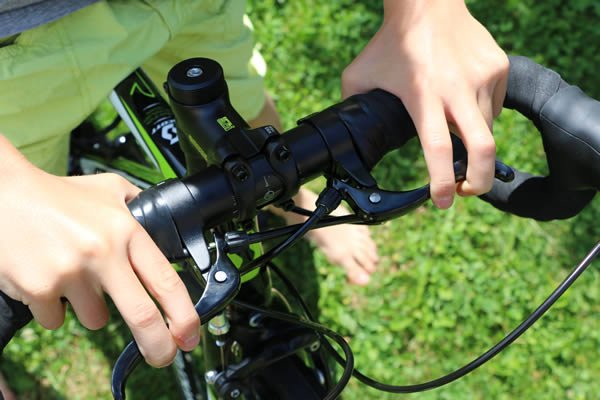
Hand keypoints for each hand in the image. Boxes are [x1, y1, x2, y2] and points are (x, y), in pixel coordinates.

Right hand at [0, 135, 199, 366]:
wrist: (4, 194)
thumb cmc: (56, 194)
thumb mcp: (109, 190)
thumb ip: (137, 205)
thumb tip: (161, 221)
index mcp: (126, 230)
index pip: (166, 281)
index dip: (184, 315)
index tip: (190, 335)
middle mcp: (104, 252)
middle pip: (142, 316)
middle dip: (158, 345)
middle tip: (162, 356)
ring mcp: (71, 272)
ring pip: (94, 319)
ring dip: (88, 308)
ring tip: (72, 275)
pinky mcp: (39, 287)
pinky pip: (55, 320)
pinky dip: (52, 308)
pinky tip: (46, 277)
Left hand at [342, 0, 508, 208]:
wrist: (427, 3)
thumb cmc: (391, 41)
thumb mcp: (360, 75)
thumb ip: (352, 106)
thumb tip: (345, 135)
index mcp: (422, 95)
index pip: (438, 149)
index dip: (442, 182)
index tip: (442, 201)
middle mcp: (457, 88)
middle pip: (482, 149)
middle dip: (480, 181)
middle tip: (467, 191)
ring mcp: (483, 77)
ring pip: (488, 129)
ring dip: (473, 143)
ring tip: (453, 131)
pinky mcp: (498, 68)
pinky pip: (496, 107)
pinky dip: (481, 116)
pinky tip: (463, 104)